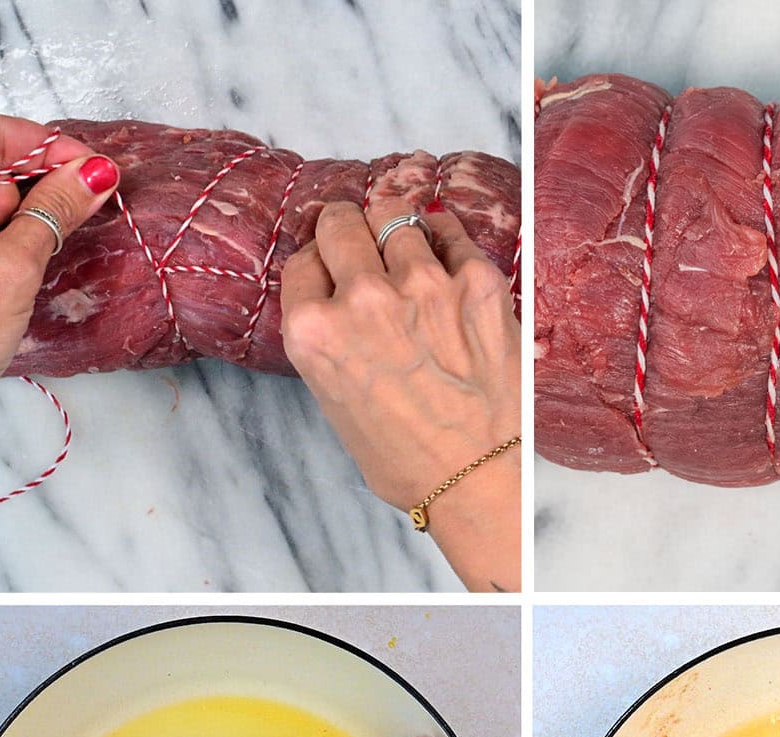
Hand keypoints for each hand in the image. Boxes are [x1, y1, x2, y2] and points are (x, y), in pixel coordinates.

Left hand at [0, 113, 120, 462]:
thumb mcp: (12, 268)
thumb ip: (54, 212)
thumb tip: (91, 173)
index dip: (44, 145)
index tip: (92, 170)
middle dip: (39, 183)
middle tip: (86, 210)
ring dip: (26, 219)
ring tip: (47, 253)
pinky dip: (8, 242)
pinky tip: (25, 268)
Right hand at [281, 196, 520, 592]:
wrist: (474, 478)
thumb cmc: (404, 457)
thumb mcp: (334, 401)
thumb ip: (329, 340)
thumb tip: (338, 297)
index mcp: (315, 331)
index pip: (302, 263)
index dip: (318, 264)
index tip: (330, 268)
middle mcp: (363, 298)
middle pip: (340, 224)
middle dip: (345, 228)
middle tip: (358, 238)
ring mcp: (423, 283)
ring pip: (394, 215)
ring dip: (394, 229)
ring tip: (404, 248)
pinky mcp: (476, 281)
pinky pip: (450, 231)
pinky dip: (443, 236)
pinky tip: (443, 254)